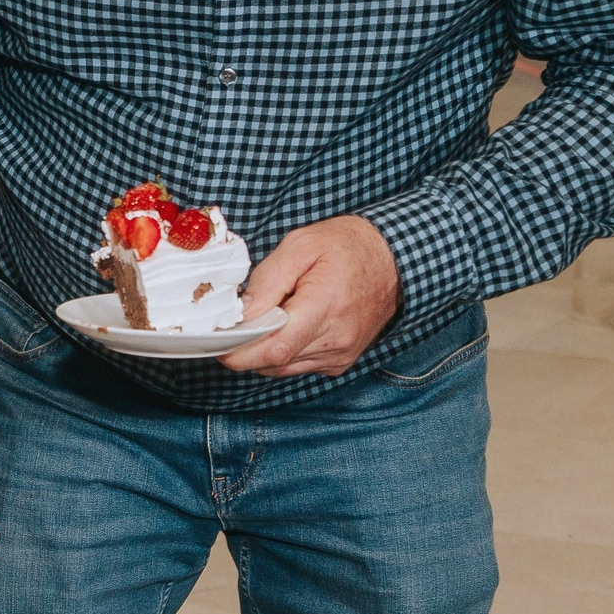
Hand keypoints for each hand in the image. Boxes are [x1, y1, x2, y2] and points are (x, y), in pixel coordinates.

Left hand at [221, 215, 399, 376]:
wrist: (396, 258)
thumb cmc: (349, 246)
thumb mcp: (301, 245)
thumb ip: (267, 281)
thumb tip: (241, 314)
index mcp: (325, 308)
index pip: (273, 349)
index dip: (238, 351)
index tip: (217, 341)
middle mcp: (335, 340)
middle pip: (273, 362)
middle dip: (245, 348)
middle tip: (234, 324)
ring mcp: (340, 355)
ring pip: (282, 368)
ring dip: (263, 351)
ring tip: (266, 318)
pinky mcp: (341, 361)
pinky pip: (298, 367)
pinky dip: (283, 353)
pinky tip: (286, 327)